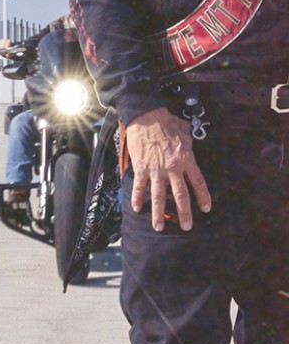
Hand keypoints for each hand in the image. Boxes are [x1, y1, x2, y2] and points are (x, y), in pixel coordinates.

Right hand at [126, 106, 211, 231]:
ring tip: (159, 227)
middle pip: (180, 195)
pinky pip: (139, 186)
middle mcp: (172, 168)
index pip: (198, 182)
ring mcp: (155, 169)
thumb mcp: (185, 130)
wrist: (146, 115)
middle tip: (187, 226)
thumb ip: (190, 141)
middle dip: (184, 213)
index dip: (203, 196)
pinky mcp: (141, 167)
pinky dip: (137, 198)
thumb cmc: (167, 121)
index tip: (206, 208)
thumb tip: (194, 141)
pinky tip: (137, 208)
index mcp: (186, 159)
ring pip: (159, 196)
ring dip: (158, 214)